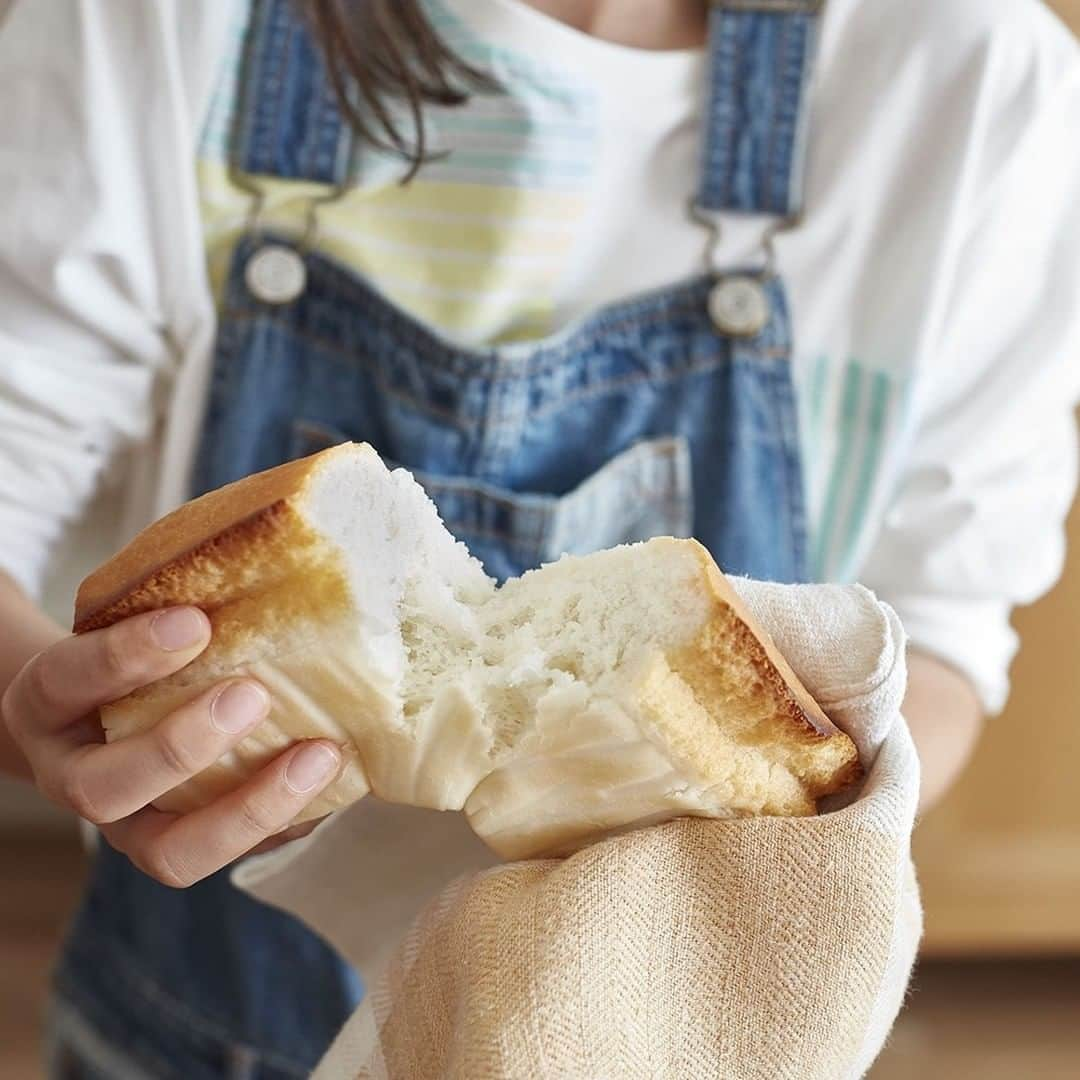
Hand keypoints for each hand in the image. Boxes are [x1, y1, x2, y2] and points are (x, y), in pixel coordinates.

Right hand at [0, 607, 341, 886]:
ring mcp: (131, 826)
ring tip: (321, 753)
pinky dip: (291, 822)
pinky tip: (338, 777)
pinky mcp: (188, 847)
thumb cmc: (138, 655)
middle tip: (252, 695)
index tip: (194, 622)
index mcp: (50, 705)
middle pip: (102, 789)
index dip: (125, 656)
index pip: (68, 680)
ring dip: (251, 807)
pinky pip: (238, 856)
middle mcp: (77, 777)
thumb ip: (175, 608)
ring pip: (170, 854)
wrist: (111, 714)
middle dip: (181, 746)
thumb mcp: (133, 622)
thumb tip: (276, 556)